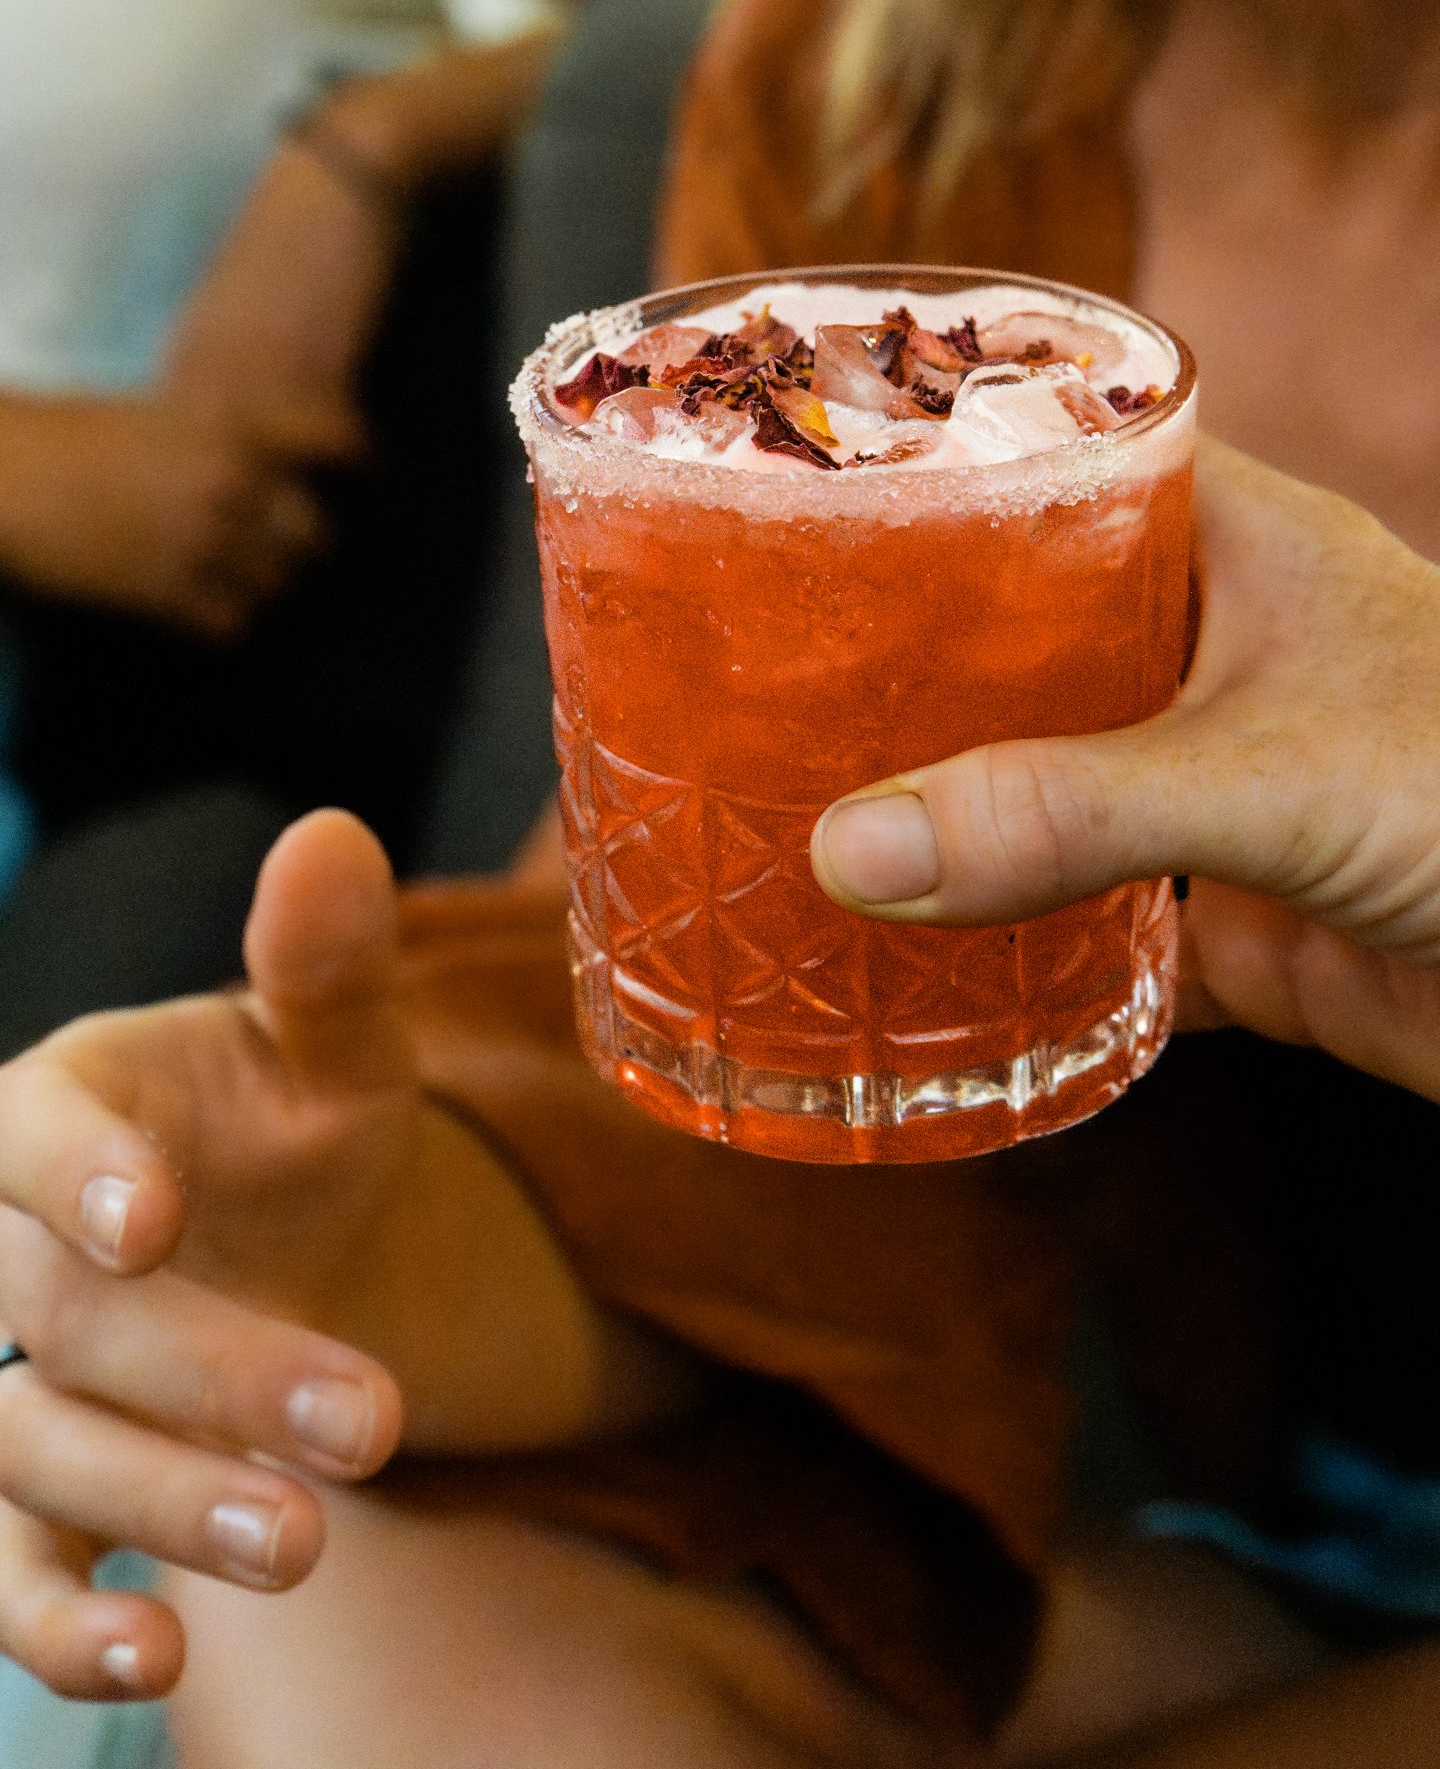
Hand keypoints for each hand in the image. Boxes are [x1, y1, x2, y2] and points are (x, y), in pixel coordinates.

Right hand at [0, 393, 350, 635]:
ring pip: (280, 583)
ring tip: (238, 575)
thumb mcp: (168, 413)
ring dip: (267, 583)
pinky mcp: (168, 593)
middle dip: (302, 541)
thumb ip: (231, 437)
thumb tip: (282, 469)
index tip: (374, 472)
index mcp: (233, 429)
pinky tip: (206, 604)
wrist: (9, 475)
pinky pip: (234, 620)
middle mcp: (231, 485)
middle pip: (315, 532)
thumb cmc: (78, 434)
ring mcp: (203, 542)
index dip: (362, 458)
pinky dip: (229, 616)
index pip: (332, 440)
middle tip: (280, 541)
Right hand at [0, 814, 408, 1700]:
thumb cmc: (290, 1125)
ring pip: (33, 1452)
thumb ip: (327, 963)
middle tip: (373, 1419)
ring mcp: (5, 1381)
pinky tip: (157, 1662)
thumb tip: (333, 836)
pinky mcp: (24, 1502)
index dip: (78, 1172)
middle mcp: (4, 1247)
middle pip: (65, 1316)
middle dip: (215, 1371)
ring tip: (306, 1543)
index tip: (152, 1220)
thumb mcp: (333, 1048)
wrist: (280, 1242)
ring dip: (162, 1501)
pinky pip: (6, 1575)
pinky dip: (62, 1630)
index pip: (30, 1131)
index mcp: (56, 1104)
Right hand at [810, 439, 1439, 1101]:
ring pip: (1047, 785)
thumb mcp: (1266, 775)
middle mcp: (1213, 652)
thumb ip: (1063, 812)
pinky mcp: (1240, 923)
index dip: (932, 473)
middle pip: (1025, 638)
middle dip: (903, 667)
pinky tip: (908, 967)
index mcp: (1229, 545)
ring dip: (947, 812)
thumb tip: (846, 856)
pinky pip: (1092, 933)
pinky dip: (1014, 958)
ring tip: (787, 812)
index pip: (1053, 467)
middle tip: (746, 678)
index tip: (791, 494)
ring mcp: (1221, 789)